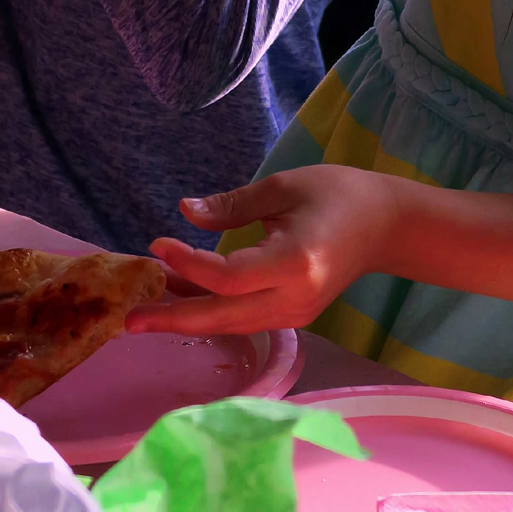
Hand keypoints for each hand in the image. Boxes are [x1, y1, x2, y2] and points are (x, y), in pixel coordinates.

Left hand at [124, 165, 401, 335]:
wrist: (385, 225)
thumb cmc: (337, 194)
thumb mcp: (283, 186)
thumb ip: (232, 205)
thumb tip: (184, 211)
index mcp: (295, 261)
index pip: (229, 277)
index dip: (188, 265)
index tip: (156, 245)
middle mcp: (295, 297)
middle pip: (224, 317)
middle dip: (174, 320)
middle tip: (128, 320)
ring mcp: (297, 314)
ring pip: (232, 325)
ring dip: (189, 317)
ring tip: (146, 310)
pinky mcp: (294, 317)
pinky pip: (245, 322)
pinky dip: (213, 313)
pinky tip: (184, 300)